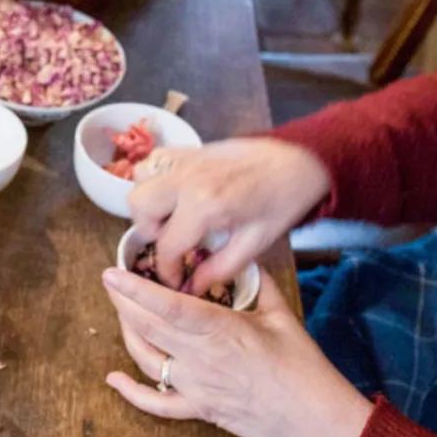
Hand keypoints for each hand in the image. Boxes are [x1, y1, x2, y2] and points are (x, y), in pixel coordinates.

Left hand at [102, 266, 373, 436]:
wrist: (316, 420)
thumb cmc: (304, 367)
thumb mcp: (281, 316)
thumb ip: (259, 282)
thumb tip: (245, 256)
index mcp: (220, 330)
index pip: (168, 306)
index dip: (135, 289)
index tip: (111, 273)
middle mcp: (200, 359)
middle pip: (148, 327)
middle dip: (123, 303)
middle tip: (112, 283)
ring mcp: (196, 387)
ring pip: (146, 359)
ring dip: (127, 334)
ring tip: (121, 313)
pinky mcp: (199, 410)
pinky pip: (157, 405)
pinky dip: (131, 393)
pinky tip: (113, 380)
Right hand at [128, 138, 330, 294]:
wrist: (298, 159)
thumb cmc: (281, 202)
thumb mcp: (256, 243)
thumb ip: (220, 267)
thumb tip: (192, 287)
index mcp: (204, 206)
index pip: (166, 244)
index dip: (166, 269)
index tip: (175, 280)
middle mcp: (185, 180)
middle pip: (139, 208)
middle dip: (149, 233)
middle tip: (172, 244)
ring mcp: (183, 160)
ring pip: (139, 182)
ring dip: (148, 204)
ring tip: (171, 219)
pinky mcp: (186, 149)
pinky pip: (152, 163)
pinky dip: (154, 180)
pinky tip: (174, 195)